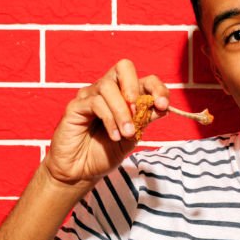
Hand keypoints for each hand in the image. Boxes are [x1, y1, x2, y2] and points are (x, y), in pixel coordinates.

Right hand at [42, 59, 169, 185]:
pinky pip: (95, 103)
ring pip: (108, 87)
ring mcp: (90, 96)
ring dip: (122, 111)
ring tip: (126, 133)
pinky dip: (109, 119)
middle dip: (135, 86)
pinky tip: (114, 136)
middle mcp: (107, 91)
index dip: (157, 88)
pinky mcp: (76, 106)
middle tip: (138, 111)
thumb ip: (145, 120)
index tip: (163, 105)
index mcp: (124, 96)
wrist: (81, 172)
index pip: (145, 80)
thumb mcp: (132, 137)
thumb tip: (164, 107)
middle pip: (123, 67)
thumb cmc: (105, 153)